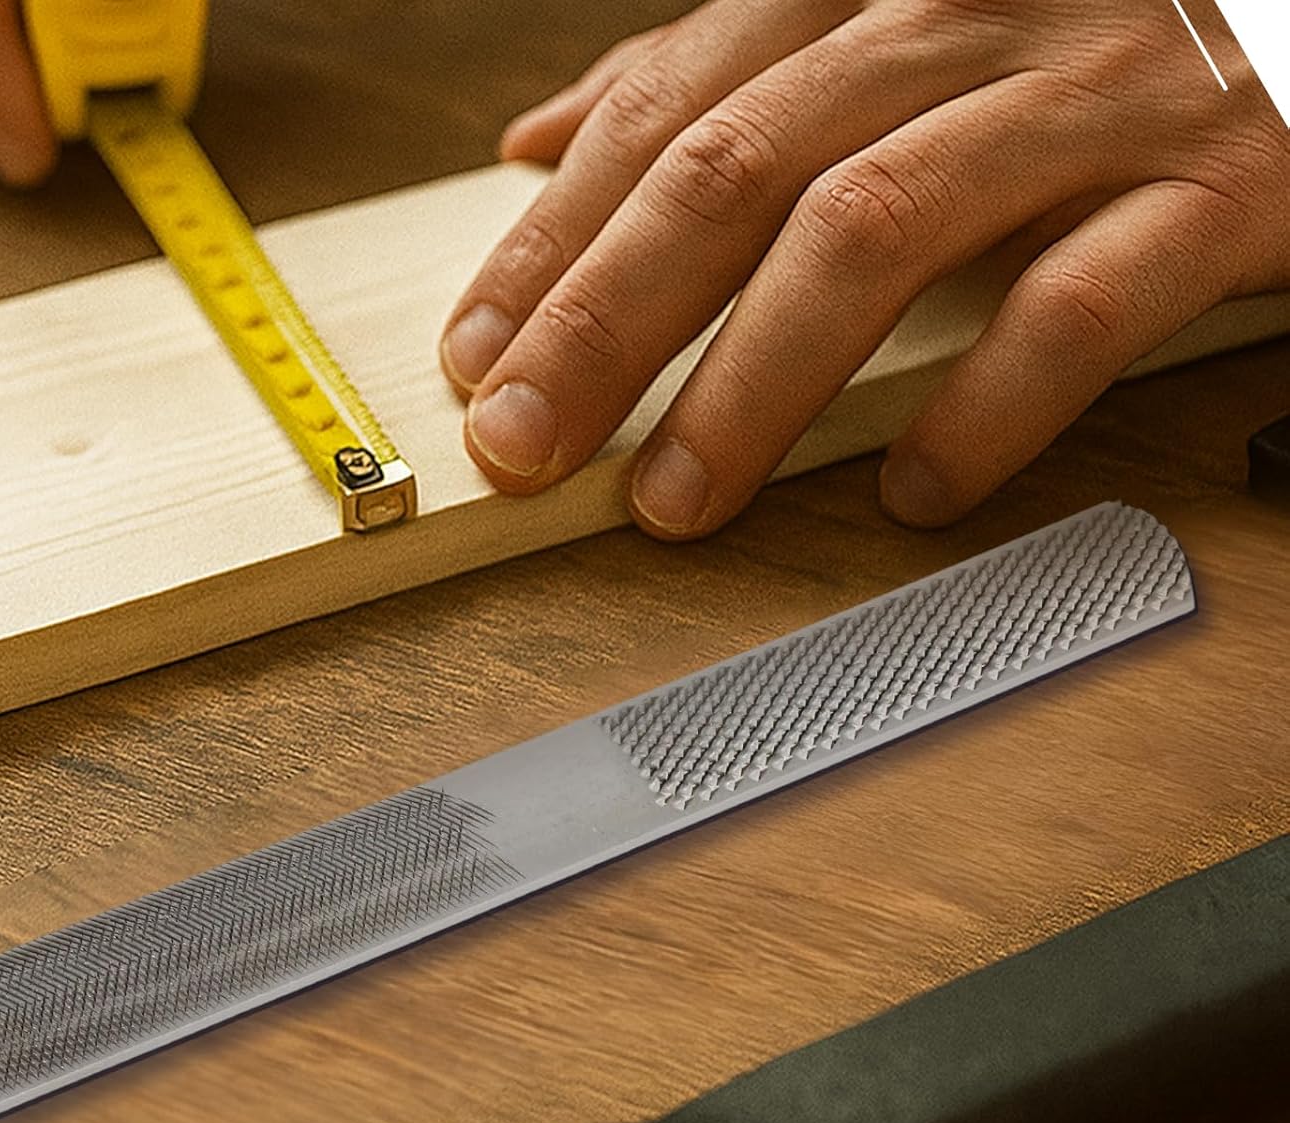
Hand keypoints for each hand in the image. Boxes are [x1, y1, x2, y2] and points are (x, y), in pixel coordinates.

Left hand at [441, 0, 1289, 535]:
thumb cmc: (1079, 42)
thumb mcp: (885, 28)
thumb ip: (720, 77)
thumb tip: (545, 138)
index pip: (669, 111)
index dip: (557, 241)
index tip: (480, 359)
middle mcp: (966, 14)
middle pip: (740, 168)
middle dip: (609, 322)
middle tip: (528, 447)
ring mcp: (1094, 94)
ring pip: (877, 228)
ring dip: (753, 383)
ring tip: (676, 500)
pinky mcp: (1218, 184)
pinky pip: (1078, 300)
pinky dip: (983, 406)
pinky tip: (912, 490)